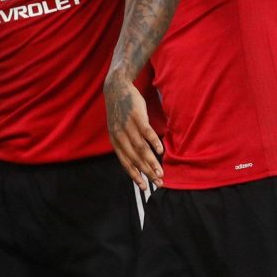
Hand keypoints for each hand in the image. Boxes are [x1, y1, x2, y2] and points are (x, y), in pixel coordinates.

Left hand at [104, 74, 163, 190]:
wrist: (117, 89)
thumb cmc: (120, 112)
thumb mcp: (118, 130)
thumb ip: (125, 144)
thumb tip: (136, 160)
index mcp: (115, 141)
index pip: (126, 163)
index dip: (135, 175)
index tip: (144, 187)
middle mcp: (120, 136)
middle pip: (135, 158)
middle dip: (147, 172)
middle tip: (158, 183)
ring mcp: (128, 126)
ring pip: (141, 148)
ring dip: (152, 162)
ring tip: (161, 172)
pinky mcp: (137, 117)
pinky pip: (147, 132)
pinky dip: (154, 142)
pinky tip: (160, 151)